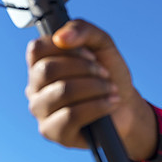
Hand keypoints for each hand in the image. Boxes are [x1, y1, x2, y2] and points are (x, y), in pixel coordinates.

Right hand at [25, 19, 157, 161]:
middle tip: (104, 73)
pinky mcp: (53, 132)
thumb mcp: (102, 43)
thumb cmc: (109, 75)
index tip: (91, 54)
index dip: (67, 49)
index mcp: (40, 64)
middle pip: (48, 69)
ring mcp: (41, 111)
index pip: (36, 49)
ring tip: (111, 90)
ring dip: (95, 87)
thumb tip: (61, 37)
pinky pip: (71, 116)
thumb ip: (83, 29)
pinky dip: (97, 106)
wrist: (127, 107)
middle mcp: (34, 88)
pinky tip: (110, 104)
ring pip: (61, 92)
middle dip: (85, 69)